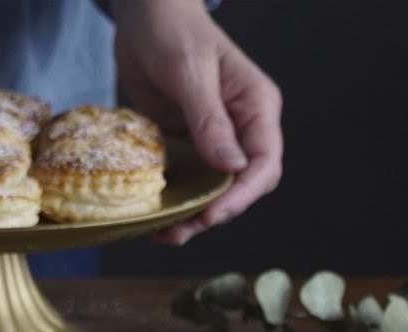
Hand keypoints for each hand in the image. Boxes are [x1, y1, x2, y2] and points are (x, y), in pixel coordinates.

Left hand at [113, 0, 282, 244]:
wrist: (144, 13)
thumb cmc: (171, 29)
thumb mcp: (188, 71)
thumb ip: (210, 119)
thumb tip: (232, 166)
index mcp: (257, 107)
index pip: (263, 163)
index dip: (241, 194)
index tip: (211, 213)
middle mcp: (242, 128)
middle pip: (243, 185)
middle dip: (216, 212)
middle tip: (180, 230)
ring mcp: (216, 139)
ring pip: (216, 190)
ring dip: (194, 215)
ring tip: (166, 234)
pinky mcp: (189, 144)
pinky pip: (190, 180)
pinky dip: (176, 201)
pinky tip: (156, 218)